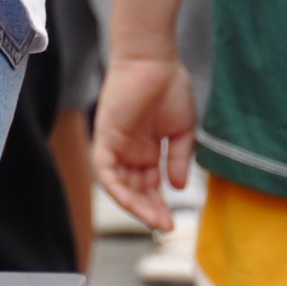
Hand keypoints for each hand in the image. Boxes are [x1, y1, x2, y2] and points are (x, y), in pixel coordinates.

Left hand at [92, 48, 196, 236]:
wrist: (154, 59)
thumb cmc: (169, 86)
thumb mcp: (182, 130)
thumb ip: (179, 159)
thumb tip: (178, 188)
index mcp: (146, 151)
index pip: (149, 187)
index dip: (160, 206)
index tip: (174, 222)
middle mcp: (129, 152)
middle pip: (135, 190)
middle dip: (149, 211)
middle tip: (166, 226)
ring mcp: (116, 145)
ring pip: (119, 186)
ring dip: (135, 205)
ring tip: (154, 219)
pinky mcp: (104, 136)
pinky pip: (104, 170)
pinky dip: (116, 187)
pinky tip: (131, 201)